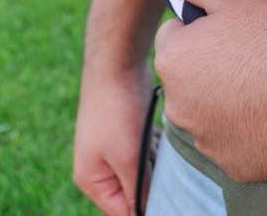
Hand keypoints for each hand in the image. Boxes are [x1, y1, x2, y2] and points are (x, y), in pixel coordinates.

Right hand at [73, 63, 157, 214]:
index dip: (149, 209)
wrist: (117, 64)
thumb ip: (138, 189)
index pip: (123, 211)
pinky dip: (156, 145)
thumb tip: (147, 212)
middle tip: (171, 171)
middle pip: (136, 191)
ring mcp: (113, 149)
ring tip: (159, 143)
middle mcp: (99, 168)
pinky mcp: (127, 132)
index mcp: (92, 180)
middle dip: (156, 183)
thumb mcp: (129, 157)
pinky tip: (158, 130)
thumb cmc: (117, 111)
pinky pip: (147, 150)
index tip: (175, 202)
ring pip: (145, 169)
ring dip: (158, 162)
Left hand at [136, 0, 266, 181]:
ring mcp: (210, 143)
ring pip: (213, 116)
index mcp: (173, 62)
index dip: (206, 32)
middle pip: (191, 81)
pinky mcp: (240, 167)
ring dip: (230, 104)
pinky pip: (239, 146)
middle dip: (212, 70)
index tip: (240, 32)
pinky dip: (253, 134)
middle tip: (258, 57)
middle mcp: (180, 108)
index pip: (176, 40)